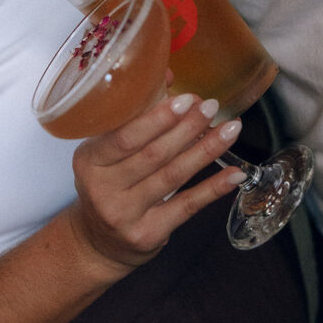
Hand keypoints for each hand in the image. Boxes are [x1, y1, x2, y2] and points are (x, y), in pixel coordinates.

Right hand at [68, 94, 244, 275]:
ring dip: (205, 151)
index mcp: (89, 161)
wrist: (97, 243)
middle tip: (211, 107)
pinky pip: (186, 206)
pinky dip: (212, 188)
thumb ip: (135, 117)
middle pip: (153, 155)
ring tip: (230, 130)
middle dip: (187, 128)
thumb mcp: (107, 153)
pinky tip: (234, 173)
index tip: (186, 99)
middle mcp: (102, 188)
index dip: (157, 118)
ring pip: (172, 177)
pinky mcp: (147, 234)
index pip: (124, 137)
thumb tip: (169, 78)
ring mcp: (125, 214)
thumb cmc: (107, 186)